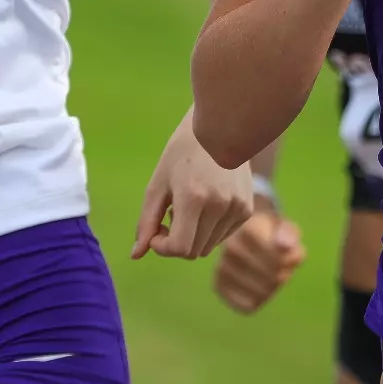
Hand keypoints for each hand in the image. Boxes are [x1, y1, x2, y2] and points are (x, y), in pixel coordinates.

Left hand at [134, 109, 253, 259]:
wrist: (220, 128)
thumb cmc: (182, 152)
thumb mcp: (158, 184)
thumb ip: (146, 221)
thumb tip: (135, 255)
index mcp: (194, 198)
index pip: (180, 248)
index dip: (162, 247)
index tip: (156, 230)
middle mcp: (219, 206)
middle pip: (194, 251)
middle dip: (176, 242)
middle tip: (169, 216)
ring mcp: (237, 208)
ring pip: (208, 246)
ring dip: (193, 236)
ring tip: (189, 206)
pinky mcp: (247, 209)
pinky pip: (222, 236)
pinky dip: (209, 229)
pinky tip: (205, 204)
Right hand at [213, 211, 306, 312]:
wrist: (244, 233)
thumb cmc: (271, 233)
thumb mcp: (285, 227)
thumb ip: (289, 236)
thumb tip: (284, 247)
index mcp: (248, 230)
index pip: (278, 260)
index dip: (290, 263)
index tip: (288, 255)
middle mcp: (231, 248)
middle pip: (272, 278)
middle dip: (283, 276)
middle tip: (283, 269)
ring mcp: (222, 267)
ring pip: (261, 294)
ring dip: (273, 289)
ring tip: (272, 276)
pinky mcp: (218, 286)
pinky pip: (246, 306)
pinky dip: (258, 301)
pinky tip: (259, 289)